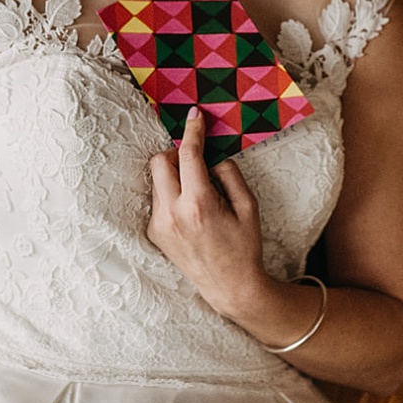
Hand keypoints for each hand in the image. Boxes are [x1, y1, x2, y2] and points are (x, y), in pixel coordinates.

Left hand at [147, 107, 270, 315]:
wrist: (229, 286)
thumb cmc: (244, 247)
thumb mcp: (248, 207)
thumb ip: (230, 174)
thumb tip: (212, 155)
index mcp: (198, 204)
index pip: (189, 155)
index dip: (192, 131)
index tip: (195, 116)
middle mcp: (173, 214)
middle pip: (159, 161)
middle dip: (176, 154)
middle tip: (196, 162)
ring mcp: (159, 225)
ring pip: (156, 180)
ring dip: (174, 175)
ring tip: (197, 191)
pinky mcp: (154, 233)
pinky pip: (157, 199)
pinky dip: (171, 193)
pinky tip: (190, 209)